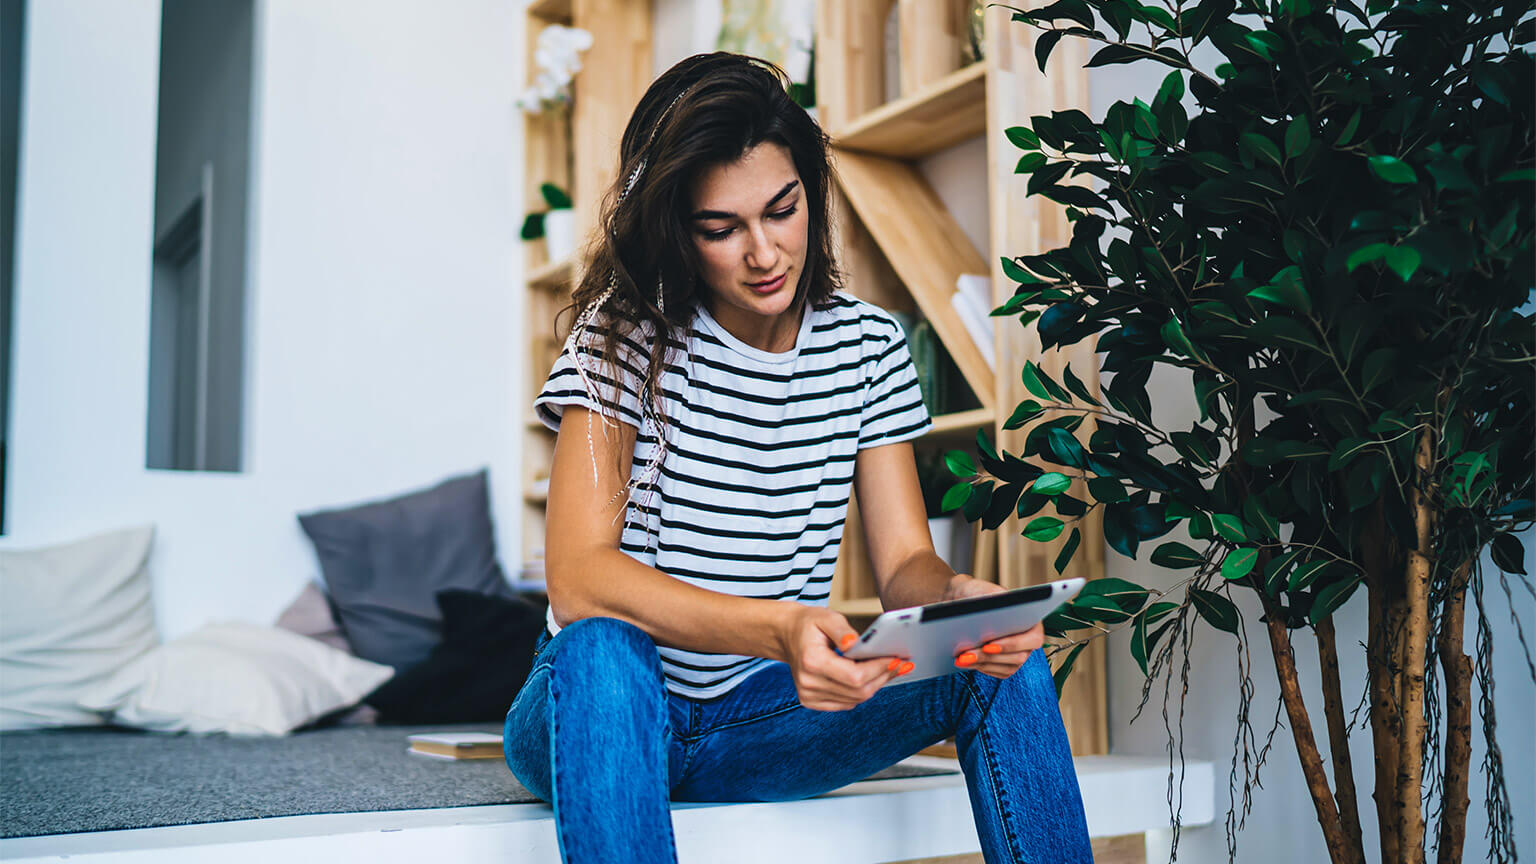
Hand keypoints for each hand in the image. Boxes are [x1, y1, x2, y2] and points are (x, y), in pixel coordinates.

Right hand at [778, 605, 913, 710]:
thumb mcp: (825, 616)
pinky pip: (847, 703)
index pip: (854, 676)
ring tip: (890, 669)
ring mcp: (809, 696)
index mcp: (811, 662)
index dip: (880, 669)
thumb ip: (842, 629)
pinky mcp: (812, 702)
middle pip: (858, 691)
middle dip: (883, 677)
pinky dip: (862, 692)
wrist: (786, 635)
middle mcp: (808, 683)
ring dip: (876, 685)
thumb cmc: (808, 624)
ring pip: (855, 699)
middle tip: (901, 664)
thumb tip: (856, 643)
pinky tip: (872, 678)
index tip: (898, 659)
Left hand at [943, 575, 1044, 679]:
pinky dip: (979, 668)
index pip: (1032, 638)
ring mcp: (1017, 654)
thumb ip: (993, 596)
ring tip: (961, 658)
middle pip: (1018, 657)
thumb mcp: (984, 589)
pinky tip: (964, 662)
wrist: (960, 601)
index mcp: (1031, 620)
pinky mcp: (1004, 664)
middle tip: (967, 654)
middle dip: (990, 657)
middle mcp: (1028, 640)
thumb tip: (997, 604)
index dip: (1012, 644)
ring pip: (1006, 668)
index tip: (988, 644)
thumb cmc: (976, 592)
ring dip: (982, 664)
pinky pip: (996, 672)